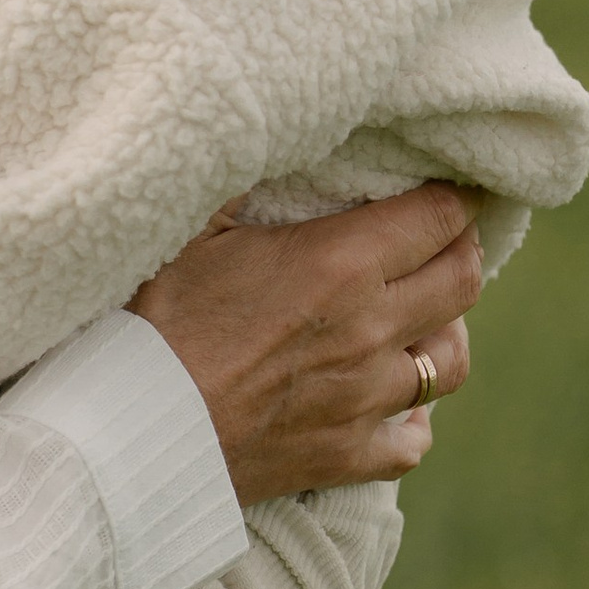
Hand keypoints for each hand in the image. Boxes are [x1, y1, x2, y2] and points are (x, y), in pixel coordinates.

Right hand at [131, 187, 482, 502]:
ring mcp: (363, 400)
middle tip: (439, 239)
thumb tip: (270, 131)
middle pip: (462, 281)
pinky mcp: (344, 456)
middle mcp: (368, 330)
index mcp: (339, 264)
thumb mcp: (190, 231)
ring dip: (444, 333)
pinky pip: (411, 442)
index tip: (443, 189)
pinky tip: (391, 404)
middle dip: (459, 251)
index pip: (438, 217)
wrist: (126, 431)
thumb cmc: (149, 323)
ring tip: (423, 319)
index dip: (451, 197)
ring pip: (450, 363)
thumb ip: (243, 183)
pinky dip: (410, 421)